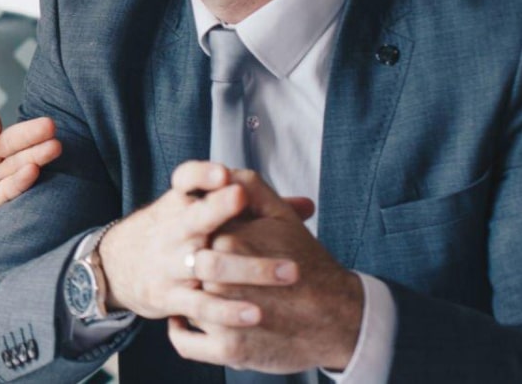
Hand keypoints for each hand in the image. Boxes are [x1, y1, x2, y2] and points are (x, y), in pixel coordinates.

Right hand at [97, 161, 289, 327]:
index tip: (224, 174)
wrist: (117, 266)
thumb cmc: (175, 235)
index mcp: (180, 204)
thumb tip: (307, 206)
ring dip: (248, 269)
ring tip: (287, 273)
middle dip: (218, 208)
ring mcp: (169, 264)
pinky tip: (255, 313)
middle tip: (245, 199)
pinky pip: (199, 305)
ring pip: (207, 264)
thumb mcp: (196, 213)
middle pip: (194, 218)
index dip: (201, 175)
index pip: (185, 179)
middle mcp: (173, 231)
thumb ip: (254, 210)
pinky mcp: (168, 296)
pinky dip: (227, 310)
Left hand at [168, 170, 362, 373]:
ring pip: (185, 304)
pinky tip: (190, 321)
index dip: (198, 240)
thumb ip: (251, 186)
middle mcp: (220, 280)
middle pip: (187, 272)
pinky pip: (185, 340)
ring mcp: (223, 318)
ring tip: (202, 296)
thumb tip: (222, 171)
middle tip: (203, 273)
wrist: (337, 317)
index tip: (203, 244)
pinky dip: (183, 332)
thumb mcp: (281, 217)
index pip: (193, 235)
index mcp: (229, 242)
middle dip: (193, 272)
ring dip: (189, 301)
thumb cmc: (308, 263)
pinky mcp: (227, 351)